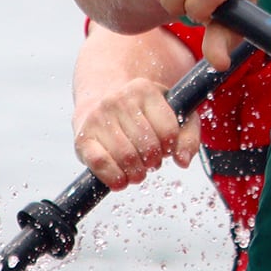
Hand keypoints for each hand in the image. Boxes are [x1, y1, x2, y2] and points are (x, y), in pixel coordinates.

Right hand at [72, 76, 201, 188]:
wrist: (101, 99)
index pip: (169, 131)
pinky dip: (114, 178)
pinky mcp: (83, 137)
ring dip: (137, 174)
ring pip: (127, 157)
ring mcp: (98, 117)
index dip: (170, 147)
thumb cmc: (142, 113)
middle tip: (150, 162)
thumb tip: (183, 161)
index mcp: (145, 90)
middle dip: (154, 162)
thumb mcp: (172, 114)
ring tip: (137, 171)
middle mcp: (119, 99)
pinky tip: (121, 180)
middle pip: (149, 147)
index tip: (165, 147)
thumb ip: (188, 137)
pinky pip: (100, 163)